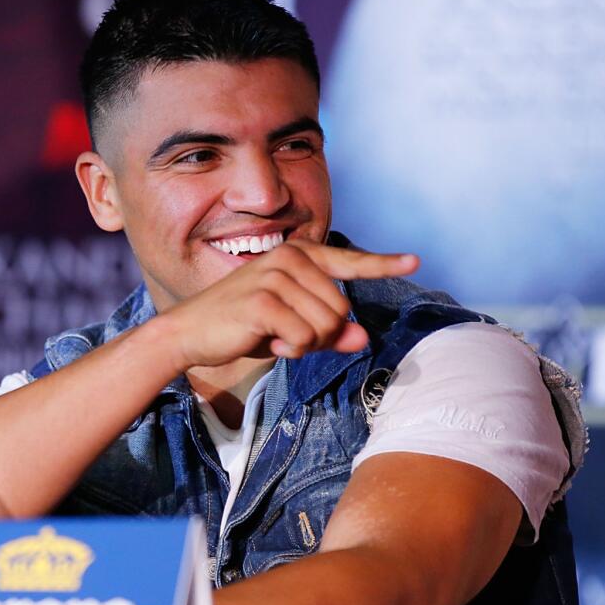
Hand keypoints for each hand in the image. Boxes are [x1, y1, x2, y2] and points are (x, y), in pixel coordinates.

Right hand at [158, 240, 417, 369]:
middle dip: (322, 335)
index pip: (349, 261)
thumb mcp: (292, 329)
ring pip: (326, 325)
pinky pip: (304, 337)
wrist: (190, 334)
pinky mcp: (263, 300)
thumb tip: (362, 338)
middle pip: (341, 310)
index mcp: (298, 255)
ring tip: (274, 337)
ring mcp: (275, 276)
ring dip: (305, 344)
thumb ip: (329, 332)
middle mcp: (289, 257)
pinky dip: (290, 350)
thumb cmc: (242, 327)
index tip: (414, 261)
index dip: (384, 264)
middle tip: (288, 336)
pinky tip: (266, 342)